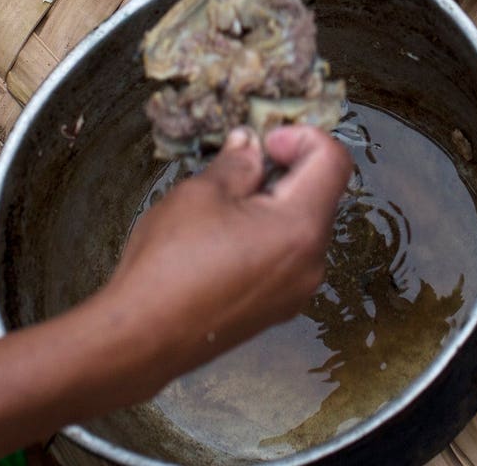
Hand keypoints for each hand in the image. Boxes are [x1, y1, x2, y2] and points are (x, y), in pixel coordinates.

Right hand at [102, 126, 350, 374]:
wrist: (142, 339)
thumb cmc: (170, 265)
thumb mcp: (200, 195)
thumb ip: (237, 164)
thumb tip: (251, 146)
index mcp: (301, 228)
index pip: (334, 161)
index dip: (304, 137)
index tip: (266, 141)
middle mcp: (311, 263)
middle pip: (321, 195)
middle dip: (287, 170)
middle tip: (241, 166)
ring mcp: (296, 291)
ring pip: (301, 227)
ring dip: (274, 203)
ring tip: (223, 206)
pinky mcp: (276, 308)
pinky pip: (286, 257)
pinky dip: (266, 235)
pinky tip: (223, 238)